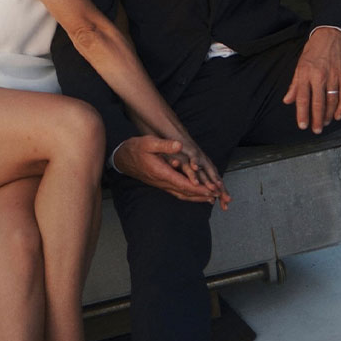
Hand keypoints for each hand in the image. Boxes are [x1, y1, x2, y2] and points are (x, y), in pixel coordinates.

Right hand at [114, 136, 230, 207]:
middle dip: (202, 195)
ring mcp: (161, 184)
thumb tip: (179, 145)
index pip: (183, 184)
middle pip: (185, 192)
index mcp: (161, 173)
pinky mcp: (161, 184)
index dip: (198, 188)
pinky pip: (178, 192)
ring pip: (182, 194)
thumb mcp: (148, 142)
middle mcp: (162, 182)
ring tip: (211, 198)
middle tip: (217, 196)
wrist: (122, 158)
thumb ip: (164, 145)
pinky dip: (189, 195)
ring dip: (197, 197)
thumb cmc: (135, 148)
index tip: (210, 190)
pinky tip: (196, 195)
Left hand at [282, 28, 340, 133]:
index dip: (302, 114)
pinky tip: (338, 115)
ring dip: (329, 115)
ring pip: (331, 101)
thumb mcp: (299, 65)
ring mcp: (333, 76)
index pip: (302, 98)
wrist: (331, 35)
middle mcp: (319, 76)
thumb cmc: (313, 51)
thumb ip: (294, 85)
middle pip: (318, 103)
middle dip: (317, 119)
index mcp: (305, 74)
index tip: (302, 125)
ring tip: (325, 123)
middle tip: (316, 130)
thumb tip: (287, 100)